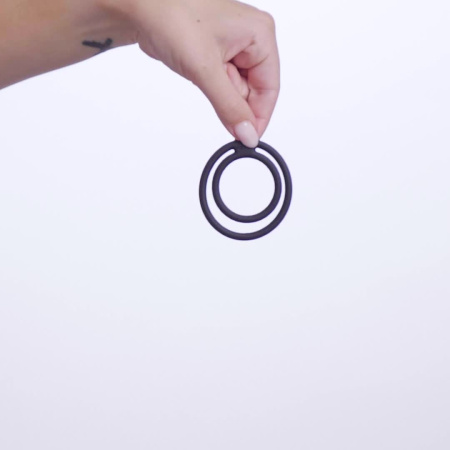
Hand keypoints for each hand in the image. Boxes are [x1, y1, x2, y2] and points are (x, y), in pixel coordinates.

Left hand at [131, 0, 279, 146]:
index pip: (270, 87)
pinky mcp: (218, 53)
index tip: (247, 138)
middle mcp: (251, 38)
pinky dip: (213, 88)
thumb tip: (248, 133)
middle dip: (235, 102)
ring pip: (238, 89)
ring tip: (200, 73)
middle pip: (255, 90)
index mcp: (260, 34)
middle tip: (214, 100)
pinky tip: (198, 74)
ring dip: (221, 94)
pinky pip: (224, 83)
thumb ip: (230, 107)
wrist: (139, 8)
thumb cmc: (171, 18)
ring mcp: (234, 46)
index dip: (259, 116)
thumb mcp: (205, 70)